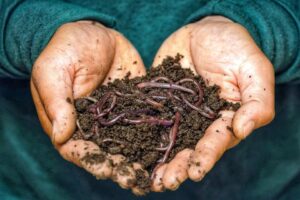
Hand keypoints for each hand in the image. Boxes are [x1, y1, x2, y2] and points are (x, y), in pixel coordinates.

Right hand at [30, 21, 146, 193]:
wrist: (95, 32)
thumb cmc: (66, 48)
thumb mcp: (54, 70)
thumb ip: (57, 101)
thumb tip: (61, 135)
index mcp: (71, 122)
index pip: (79, 150)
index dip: (94, 162)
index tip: (108, 170)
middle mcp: (96, 126)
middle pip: (108, 153)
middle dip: (122, 168)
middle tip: (137, 181)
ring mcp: (118, 117)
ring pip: (130, 143)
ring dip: (141, 160)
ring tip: (157, 174)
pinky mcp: (136, 106)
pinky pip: (146, 123)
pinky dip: (156, 137)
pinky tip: (169, 148)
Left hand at [151, 16, 274, 190]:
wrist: (204, 31)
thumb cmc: (234, 47)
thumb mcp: (253, 69)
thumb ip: (256, 100)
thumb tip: (243, 129)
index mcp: (224, 118)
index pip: (217, 141)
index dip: (206, 156)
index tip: (195, 171)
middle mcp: (200, 122)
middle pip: (189, 148)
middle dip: (178, 167)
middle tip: (165, 182)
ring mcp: (177, 114)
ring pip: (167, 141)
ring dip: (158, 160)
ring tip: (148, 178)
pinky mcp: (159, 103)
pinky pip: (148, 120)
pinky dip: (138, 135)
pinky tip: (128, 149)